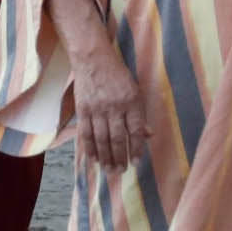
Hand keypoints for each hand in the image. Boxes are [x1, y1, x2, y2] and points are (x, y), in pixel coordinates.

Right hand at [66, 39, 149, 173]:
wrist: (93, 59)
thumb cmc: (117, 76)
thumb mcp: (135, 91)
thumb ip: (140, 114)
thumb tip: (148, 135)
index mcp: (131, 101)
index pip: (135, 130)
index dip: (136, 148)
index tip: (136, 162)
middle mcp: (114, 106)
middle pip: (117, 138)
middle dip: (119, 157)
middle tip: (120, 171)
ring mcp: (97, 109)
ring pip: (101, 139)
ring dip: (105, 157)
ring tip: (109, 170)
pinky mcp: (83, 109)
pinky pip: (86, 133)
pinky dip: (90, 148)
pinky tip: (94, 158)